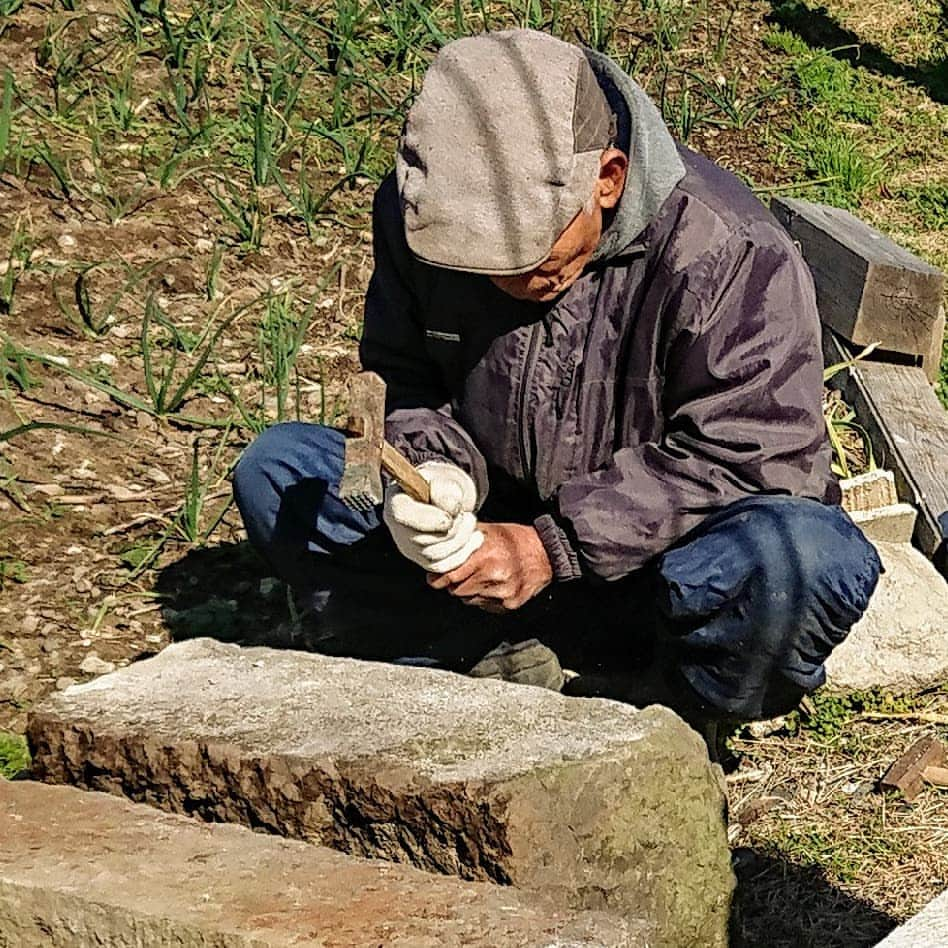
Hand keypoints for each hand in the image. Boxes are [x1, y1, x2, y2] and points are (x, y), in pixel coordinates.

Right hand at [382, 461, 483, 572]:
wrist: (445, 497)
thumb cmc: (441, 485)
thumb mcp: (444, 477)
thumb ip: (445, 488)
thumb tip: (450, 506)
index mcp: (397, 502)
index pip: (404, 516)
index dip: (429, 520)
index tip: (449, 517)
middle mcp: (398, 529)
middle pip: (424, 539)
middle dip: (453, 526)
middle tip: (463, 511)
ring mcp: (410, 548)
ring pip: (437, 554)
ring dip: (462, 538)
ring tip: (469, 519)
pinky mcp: (425, 562)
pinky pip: (445, 566)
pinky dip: (465, 552)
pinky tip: (475, 537)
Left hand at [427, 522, 552, 611]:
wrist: (547, 554)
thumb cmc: (517, 540)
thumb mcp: (491, 530)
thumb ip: (466, 537)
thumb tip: (442, 539)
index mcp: (486, 556)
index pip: (450, 575)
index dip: (438, 577)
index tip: (434, 575)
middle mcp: (494, 577)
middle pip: (456, 590)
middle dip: (451, 584)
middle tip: (454, 575)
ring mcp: (502, 594)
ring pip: (468, 600)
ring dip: (466, 591)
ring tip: (475, 578)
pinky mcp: (509, 604)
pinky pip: (483, 606)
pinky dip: (481, 598)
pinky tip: (488, 585)